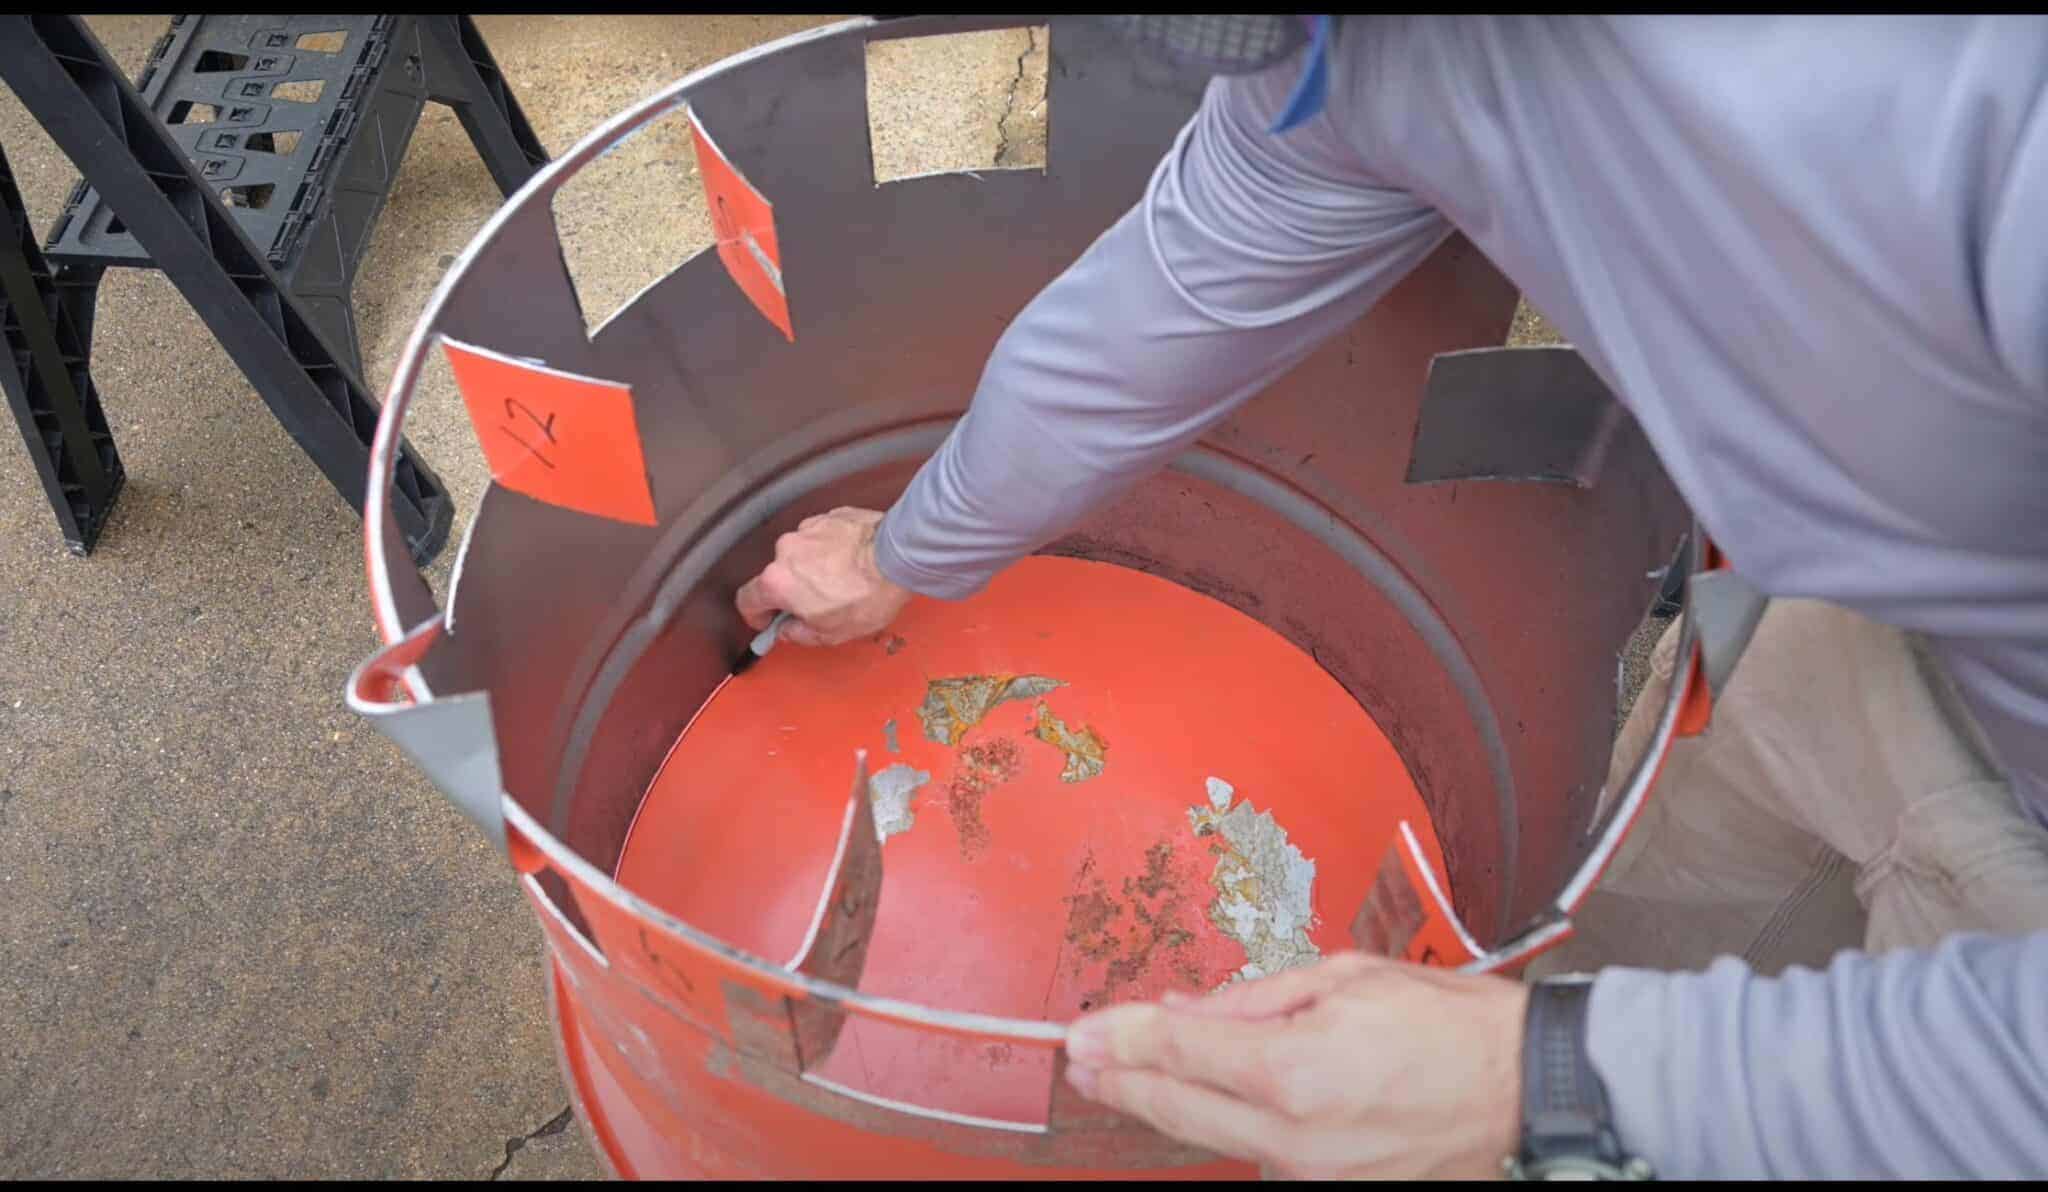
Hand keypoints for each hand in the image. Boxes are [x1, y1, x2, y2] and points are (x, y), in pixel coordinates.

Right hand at [734, 507, 912, 647]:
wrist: (899, 556)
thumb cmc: (866, 596)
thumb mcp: (831, 634)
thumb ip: (799, 634)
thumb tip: (788, 629)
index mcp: (776, 582)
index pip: (747, 599)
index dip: (756, 615)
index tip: (768, 622)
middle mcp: (785, 550)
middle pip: (777, 574)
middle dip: (793, 590)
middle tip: (819, 603)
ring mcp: (808, 528)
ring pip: (802, 553)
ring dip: (813, 567)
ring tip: (844, 579)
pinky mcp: (831, 515)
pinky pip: (823, 537)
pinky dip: (832, 549)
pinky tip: (853, 560)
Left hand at [1062, 951, 1526, 1179]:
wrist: (1524, 1088)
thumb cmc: (1448, 1022)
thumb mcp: (1343, 977)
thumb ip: (1250, 1001)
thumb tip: (1181, 1012)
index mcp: (1296, 1071)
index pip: (1179, 1053)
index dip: (1121, 1041)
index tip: (1081, 1036)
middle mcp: (1297, 1138)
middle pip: (1179, 1112)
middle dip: (1122, 1082)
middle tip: (1082, 1062)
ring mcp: (1315, 1177)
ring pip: (1217, 1140)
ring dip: (1176, 1106)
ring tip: (1136, 1073)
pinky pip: (1264, 1158)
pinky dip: (1235, 1127)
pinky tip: (1217, 1100)